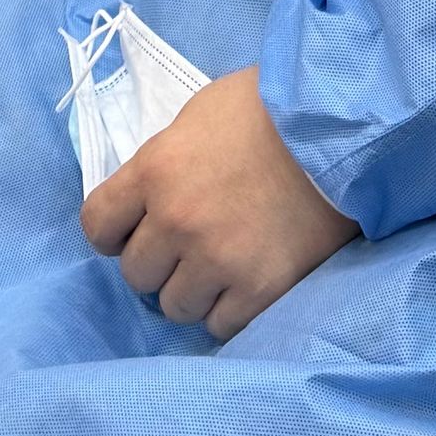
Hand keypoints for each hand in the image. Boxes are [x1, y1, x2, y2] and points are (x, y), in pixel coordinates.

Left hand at [81, 65, 358, 338]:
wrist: (338, 127)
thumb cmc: (265, 109)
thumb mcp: (197, 118)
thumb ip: (163, 163)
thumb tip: (146, 199)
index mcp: (155, 170)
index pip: (97, 226)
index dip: (113, 232)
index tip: (132, 231)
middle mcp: (177, 221)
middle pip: (135, 274)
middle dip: (157, 261)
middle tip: (188, 245)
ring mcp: (217, 260)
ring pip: (174, 306)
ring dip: (192, 289)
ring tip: (220, 264)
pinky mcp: (259, 289)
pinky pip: (219, 325)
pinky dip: (228, 308)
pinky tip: (245, 280)